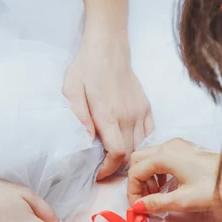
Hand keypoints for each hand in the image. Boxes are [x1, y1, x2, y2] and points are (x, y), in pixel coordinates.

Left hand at [63, 34, 153, 179]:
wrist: (108, 48)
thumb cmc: (86, 68)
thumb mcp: (71, 90)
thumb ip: (79, 117)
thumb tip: (86, 141)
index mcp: (108, 114)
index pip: (117, 153)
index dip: (109, 169)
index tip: (98, 173)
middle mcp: (128, 116)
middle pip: (130, 154)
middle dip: (117, 167)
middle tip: (104, 169)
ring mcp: (140, 112)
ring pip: (141, 146)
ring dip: (130, 157)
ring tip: (116, 159)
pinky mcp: (146, 107)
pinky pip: (150, 134)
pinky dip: (142, 144)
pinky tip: (129, 144)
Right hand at [127, 138, 221, 213]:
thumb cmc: (214, 189)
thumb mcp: (183, 200)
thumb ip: (156, 203)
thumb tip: (138, 207)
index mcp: (164, 156)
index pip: (135, 172)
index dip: (132, 192)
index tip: (138, 207)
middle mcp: (169, 146)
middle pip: (138, 160)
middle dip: (137, 181)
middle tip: (145, 200)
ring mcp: (178, 145)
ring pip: (149, 157)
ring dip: (147, 176)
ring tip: (157, 194)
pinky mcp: (186, 149)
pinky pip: (162, 156)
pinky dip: (158, 170)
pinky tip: (167, 185)